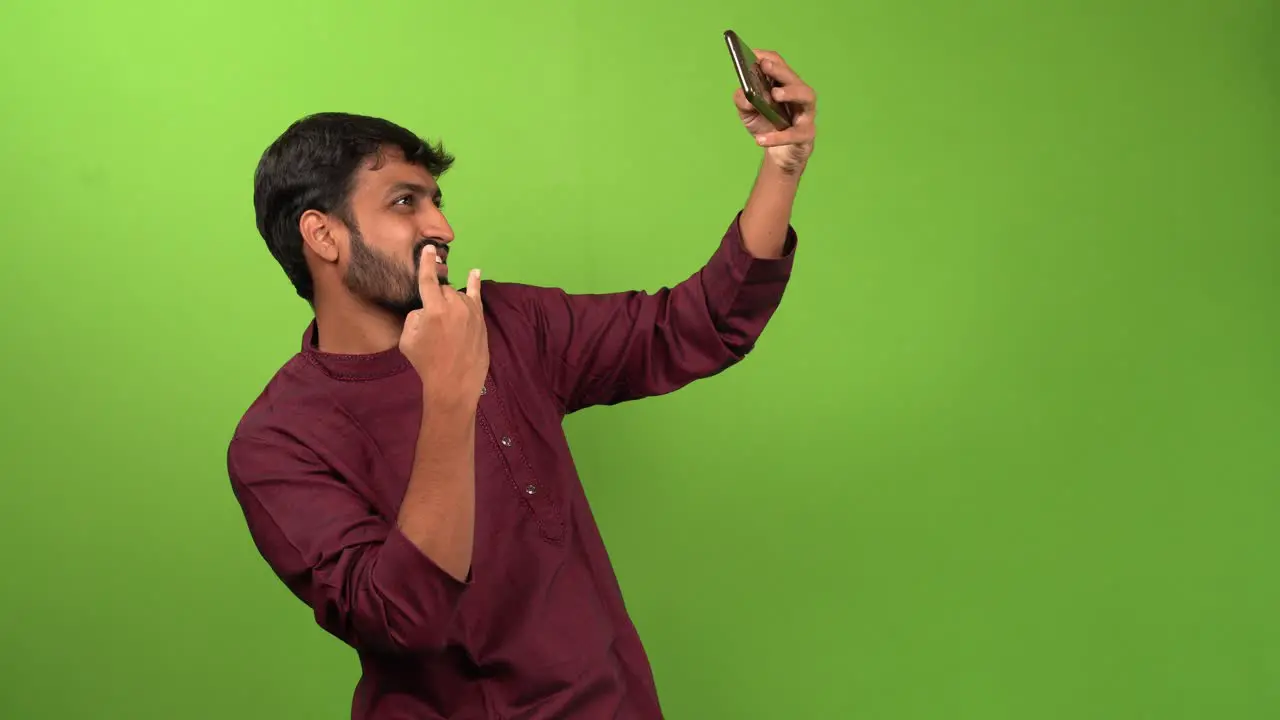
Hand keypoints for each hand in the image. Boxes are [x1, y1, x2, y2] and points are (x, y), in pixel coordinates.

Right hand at [399, 246, 488, 410]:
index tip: (428, 249)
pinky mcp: (480, 320)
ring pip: (457, 296)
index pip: (428, 280)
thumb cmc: (427, 363)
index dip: (426, 263)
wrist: (454, 383)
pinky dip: (475, 283)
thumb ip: (415, 316)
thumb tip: (426, 309)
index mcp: (433, 309)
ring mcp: (470, 312)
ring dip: (449, 303)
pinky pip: (477, 297)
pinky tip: (475, 272)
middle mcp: (455, 306)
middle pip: (442, 290)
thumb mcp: (408, 339)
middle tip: (432, 322)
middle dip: (435, 299)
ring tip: (446, 326)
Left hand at [733, 49, 816, 173]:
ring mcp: (805, 113)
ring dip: (791, 92)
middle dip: (779, 69)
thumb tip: (744, 94)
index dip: (767, 57)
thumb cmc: (766, 126)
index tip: (754, 53)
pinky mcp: (806, 133)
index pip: (778, 64)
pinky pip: (795, 133)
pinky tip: (760, 140)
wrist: (779, 154)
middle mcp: (798, 94)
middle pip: (792, 77)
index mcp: (783, 84)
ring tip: (775, 94)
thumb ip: (742, 100)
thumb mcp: (747, 113)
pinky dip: (778, 137)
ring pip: (806, 96)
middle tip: (765, 66)